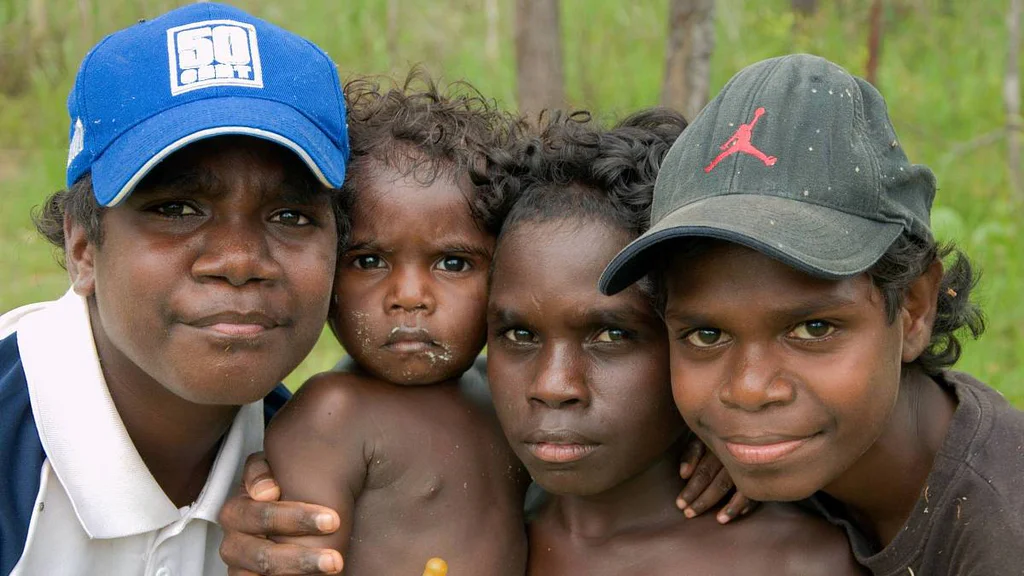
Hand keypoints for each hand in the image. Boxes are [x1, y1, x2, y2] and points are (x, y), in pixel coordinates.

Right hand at [218, 452, 344, 574]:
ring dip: (299, 572)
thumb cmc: (276, 490)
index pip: (263, 516)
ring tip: (332, 567)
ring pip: (266, 575)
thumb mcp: (268, 471)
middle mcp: (233, 543)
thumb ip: (262, 471)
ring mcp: (239, 567)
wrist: (271, 519)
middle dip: (302, 557)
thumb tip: (267, 491)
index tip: (333, 520)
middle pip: (265, 555)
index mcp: (235, 512)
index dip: (297, 518)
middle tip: (335, 558)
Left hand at [675, 437, 757, 523]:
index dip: (691, 490)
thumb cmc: (719, 429)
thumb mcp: (702, 435)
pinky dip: (749, 501)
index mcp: (717, 446)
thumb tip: (683, 475)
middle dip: (703, 501)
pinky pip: (758, 489)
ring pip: (740, 489)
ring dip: (729, 507)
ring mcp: (750, 463)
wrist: (751, 419)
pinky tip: (740, 513)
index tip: (680, 505)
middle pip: (718, 483)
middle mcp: (735, 455)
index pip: (703, 473)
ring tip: (719, 520)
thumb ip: (691, 453)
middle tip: (689, 515)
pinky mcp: (764, 470)